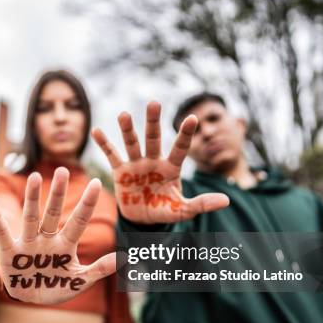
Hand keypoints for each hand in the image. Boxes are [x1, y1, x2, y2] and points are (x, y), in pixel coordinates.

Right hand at [0, 167, 115, 304]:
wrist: (32, 301)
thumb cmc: (57, 287)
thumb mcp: (79, 281)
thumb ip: (98, 270)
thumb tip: (123, 258)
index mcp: (65, 246)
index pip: (79, 221)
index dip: (87, 204)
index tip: (97, 183)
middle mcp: (47, 240)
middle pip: (54, 214)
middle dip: (58, 194)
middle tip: (64, 170)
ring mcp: (28, 244)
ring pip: (31, 218)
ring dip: (33, 199)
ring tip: (36, 177)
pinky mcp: (10, 252)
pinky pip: (1, 232)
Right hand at [92, 101, 228, 224]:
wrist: (143, 219)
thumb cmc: (165, 210)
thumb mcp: (183, 210)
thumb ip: (202, 204)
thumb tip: (226, 200)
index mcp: (171, 168)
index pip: (180, 149)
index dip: (185, 135)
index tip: (192, 118)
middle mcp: (154, 161)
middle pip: (153, 138)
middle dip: (153, 122)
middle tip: (154, 103)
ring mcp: (136, 164)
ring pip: (132, 143)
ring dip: (127, 129)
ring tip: (124, 114)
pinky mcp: (121, 171)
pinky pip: (112, 155)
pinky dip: (104, 144)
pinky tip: (97, 131)